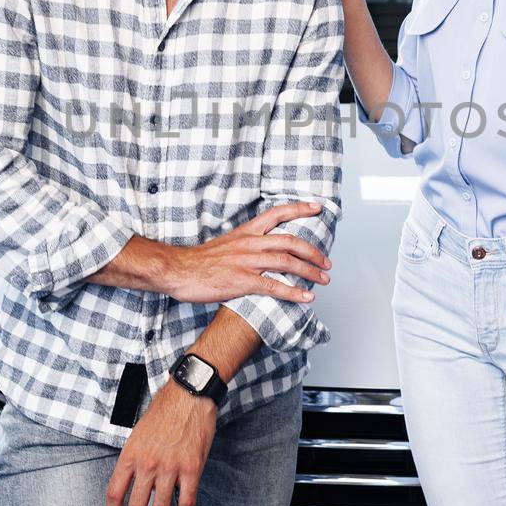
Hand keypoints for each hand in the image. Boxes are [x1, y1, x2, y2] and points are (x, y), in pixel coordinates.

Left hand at [105, 381, 216, 505]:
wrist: (188, 396)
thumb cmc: (164, 411)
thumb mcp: (138, 434)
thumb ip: (134, 459)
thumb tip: (133, 482)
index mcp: (130, 455)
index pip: (114, 494)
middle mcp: (147, 464)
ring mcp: (170, 468)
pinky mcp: (191, 469)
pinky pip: (186, 502)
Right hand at [163, 201, 330, 304]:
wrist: (178, 270)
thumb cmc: (200, 261)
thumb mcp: (227, 244)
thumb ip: (247, 244)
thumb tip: (264, 250)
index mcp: (246, 232)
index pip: (277, 214)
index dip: (299, 209)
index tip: (317, 208)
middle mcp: (250, 243)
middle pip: (290, 241)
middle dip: (313, 252)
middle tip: (326, 262)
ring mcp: (247, 262)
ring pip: (287, 262)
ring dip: (310, 271)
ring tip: (323, 279)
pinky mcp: (242, 281)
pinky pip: (274, 286)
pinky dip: (294, 292)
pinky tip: (306, 297)